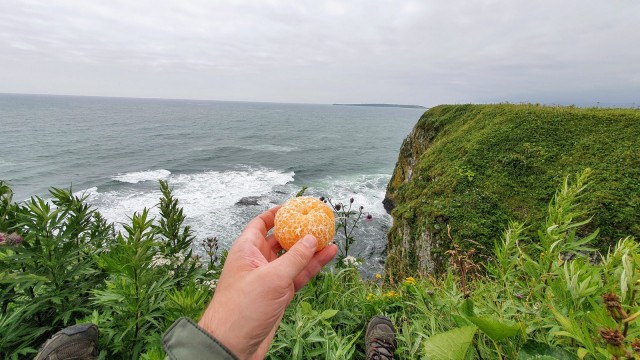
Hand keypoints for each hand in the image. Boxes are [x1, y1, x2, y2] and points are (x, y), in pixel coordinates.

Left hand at [198, 206, 337, 358]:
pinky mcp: (279, 295)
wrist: (233, 345)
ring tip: (330, 236)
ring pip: (293, 258)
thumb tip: (312, 238)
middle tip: (318, 219)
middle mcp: (257, 262)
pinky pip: (298, 275)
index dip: (276, 213)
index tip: (295, 206)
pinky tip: (328, 255)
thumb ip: (294, 258)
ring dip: (310, 248)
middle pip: (280, 239)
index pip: (260, 223)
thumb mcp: (272, 278)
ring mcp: (269, 279)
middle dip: (298, 230)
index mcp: (246, 250)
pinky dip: (312, 266)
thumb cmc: (241, 309)